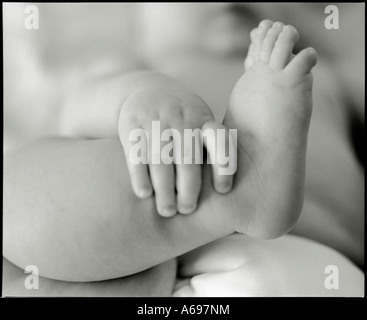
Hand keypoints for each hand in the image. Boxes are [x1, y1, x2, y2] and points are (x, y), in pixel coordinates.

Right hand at [118, 75, 234, 216]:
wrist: (147, 89)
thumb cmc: (182, 116)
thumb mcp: (201, 120)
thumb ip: (211, 146)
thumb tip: (225, 191)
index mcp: (203, 119)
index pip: (220, 141)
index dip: (223, 166)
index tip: (222, 191)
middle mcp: (181, 119)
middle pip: (188, 157)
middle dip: (189, 188)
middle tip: (187, 210)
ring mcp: (155, 121)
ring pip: (161, 160)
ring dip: (164, 189)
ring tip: (167, 211)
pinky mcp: (131, 125)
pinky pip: (136, 155)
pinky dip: (140, 177)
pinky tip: (145, 194)